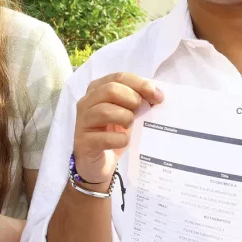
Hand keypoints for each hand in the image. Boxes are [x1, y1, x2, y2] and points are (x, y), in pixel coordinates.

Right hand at [73, 73, 161, 188]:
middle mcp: (86, 102)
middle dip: (132, 99)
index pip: (119, 77)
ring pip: (106, 111)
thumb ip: (137, 101)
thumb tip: (157, 95)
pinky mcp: (84, 142)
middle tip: (141, 111)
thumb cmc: (113, 134)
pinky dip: (121, 140)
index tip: (158, 96)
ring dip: (126, 118)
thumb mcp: (126, 113)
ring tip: (129, 126)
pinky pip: (105, 138)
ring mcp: (82, 122)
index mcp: (97, 90)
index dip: (141, 84)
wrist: (97, 164)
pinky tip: (123, 141)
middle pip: (110, 89)